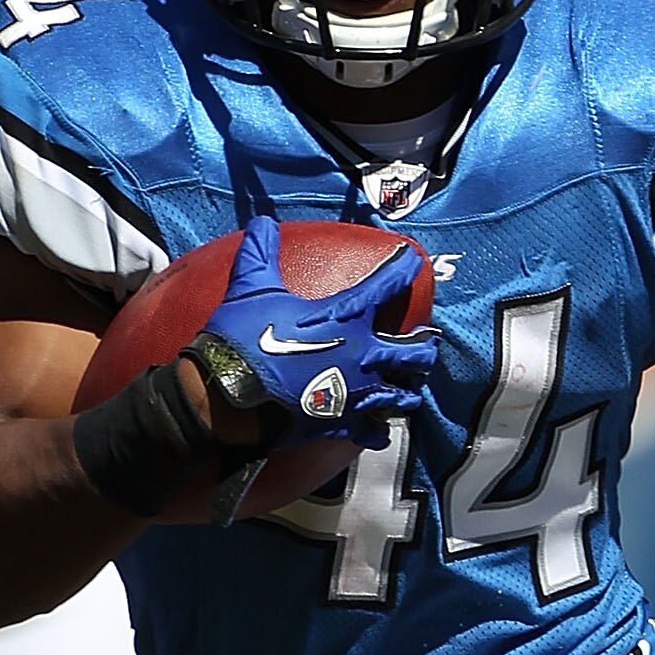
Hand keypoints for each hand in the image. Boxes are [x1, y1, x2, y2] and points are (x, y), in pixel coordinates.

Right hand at [186, 215, 434, 447]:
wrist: (229, 395)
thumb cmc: (242, 338)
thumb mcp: (251, 286)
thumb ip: (261, 252)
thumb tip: (262, 221)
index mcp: (344, 316)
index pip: (385, 284)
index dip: (402, 268)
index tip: (413, 261)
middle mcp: (362, 355)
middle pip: (413, 352)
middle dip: (424, 347)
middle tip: (426, 343)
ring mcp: (355, 393)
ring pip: (402, 396)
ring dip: (408, 391)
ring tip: (411, 388)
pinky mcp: (341, 424)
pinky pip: (371, 432)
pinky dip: (377, 432)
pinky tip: (380, 431)